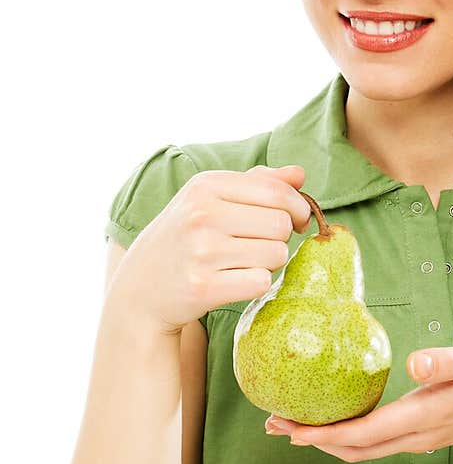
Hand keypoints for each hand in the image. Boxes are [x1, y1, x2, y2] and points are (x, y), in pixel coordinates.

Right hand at [109, 163, 312, 335]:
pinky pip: (261, 282)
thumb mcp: (210, 199)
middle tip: (259, 245)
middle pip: (281, 225)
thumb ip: (258, 183)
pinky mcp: (203, 287)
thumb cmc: (185, 238)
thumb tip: (300, 175)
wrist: (140, 288)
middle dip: (280, 238)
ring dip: (269, 263)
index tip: (295, 220)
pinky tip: (234, 282)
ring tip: (242, 263)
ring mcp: (201, 251)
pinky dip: (255, 285)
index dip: (297, 208)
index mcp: (206, 186)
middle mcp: (202, 214)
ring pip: (276, 254)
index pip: (278, 192)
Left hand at [264, 337, 452, 460]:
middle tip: (271, 424)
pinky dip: (348, 435)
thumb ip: (449, 362)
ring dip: (326, 440)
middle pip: (353, 448)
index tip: (286, 426)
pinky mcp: (424, 431)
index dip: (321, 433)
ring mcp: (420, 437)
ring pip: (363, 449)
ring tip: (291, 425)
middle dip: (311, 439)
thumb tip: (415, 363)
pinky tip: (336, 418)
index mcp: (425, 417)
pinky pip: (376, 441)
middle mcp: (417, 434)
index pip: (363, 434)